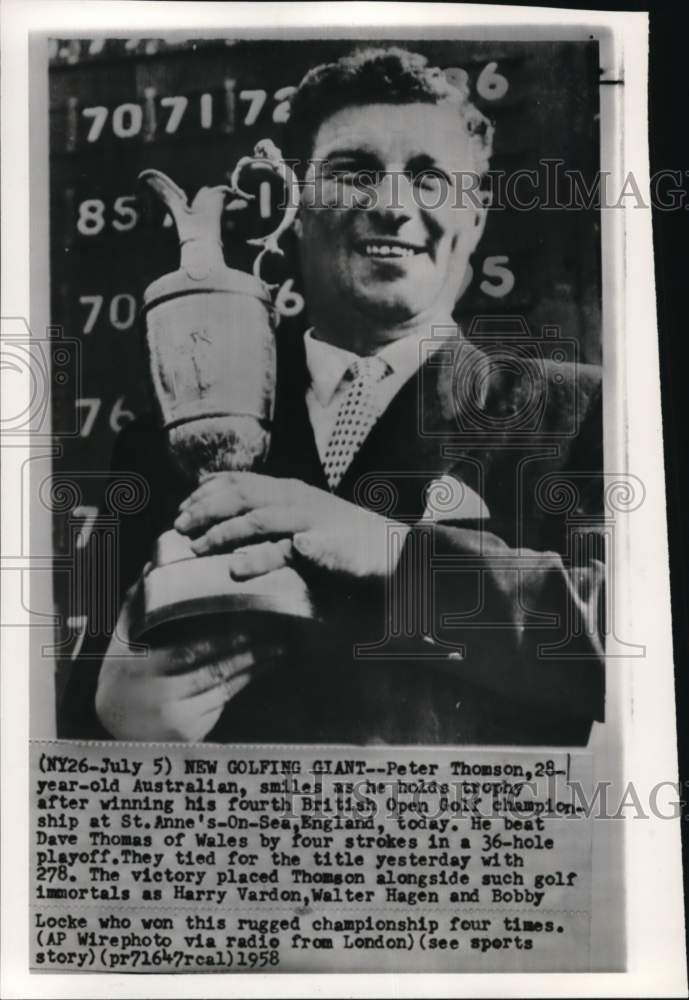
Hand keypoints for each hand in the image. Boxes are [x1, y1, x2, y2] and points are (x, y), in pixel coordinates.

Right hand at [95, 593, 283, 740]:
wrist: (114, 730)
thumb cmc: (121, 676)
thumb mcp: (120, 642)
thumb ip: (135, 605)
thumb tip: (152, 566)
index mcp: (140, 668)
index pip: (188, 650)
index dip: (221, 637)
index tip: (246, 617)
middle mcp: (159, 696)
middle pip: (213, 668)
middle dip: (247, 649)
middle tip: (274, 629)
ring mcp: (177, 717)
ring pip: (224, 686)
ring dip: (254, 665)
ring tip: (278, 646)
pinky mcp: (191, 733)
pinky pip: (224, 701)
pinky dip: (245, 681)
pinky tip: (263, 666)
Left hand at [173, 472, 409, 583]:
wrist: (390, 552)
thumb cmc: (341, 540)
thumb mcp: (302, 520)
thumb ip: (270, 518)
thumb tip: (228, 524)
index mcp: (289, 492)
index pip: (241, 481)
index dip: (206, 491)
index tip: (182, 506)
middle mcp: (297, 500)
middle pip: (242, 496)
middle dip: (206, 510)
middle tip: (179, 527)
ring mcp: (312, 521)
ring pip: (260, 520)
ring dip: (225, 533)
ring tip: (200, 548)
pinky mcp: (326, 547)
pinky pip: (292, 550)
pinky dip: (264, 556)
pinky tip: (239, 567)